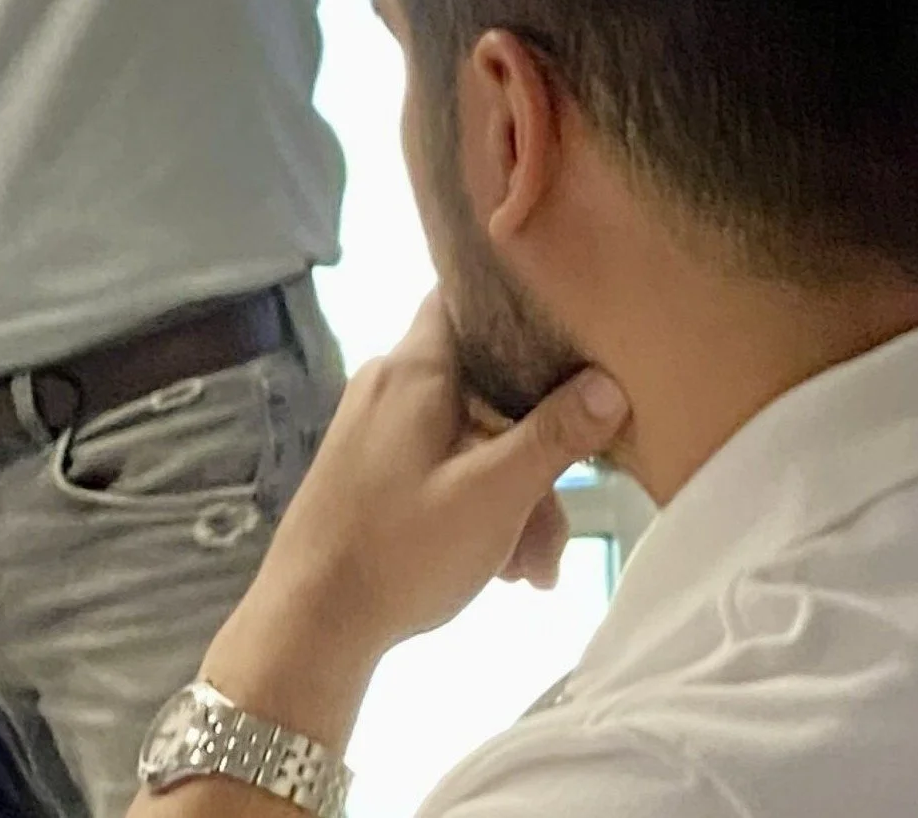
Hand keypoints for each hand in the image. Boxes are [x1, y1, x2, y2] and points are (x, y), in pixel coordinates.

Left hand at [198, 295, 627, 751]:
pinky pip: (441, 464)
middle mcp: (392, 382)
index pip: (466, 294)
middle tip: (563, 523)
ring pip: (469, 436)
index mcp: (416, 367)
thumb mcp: (493, 496)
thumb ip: (554, 436)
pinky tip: (503, 567)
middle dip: (536, 449)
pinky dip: (477, 503)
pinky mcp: (371, 466)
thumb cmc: (400, 549)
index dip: (519, 300)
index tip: (572, 329)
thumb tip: (610, 383)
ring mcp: (377, 426)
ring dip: (512, 494)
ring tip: (535, 573)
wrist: (307, 625)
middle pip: (486, 386)